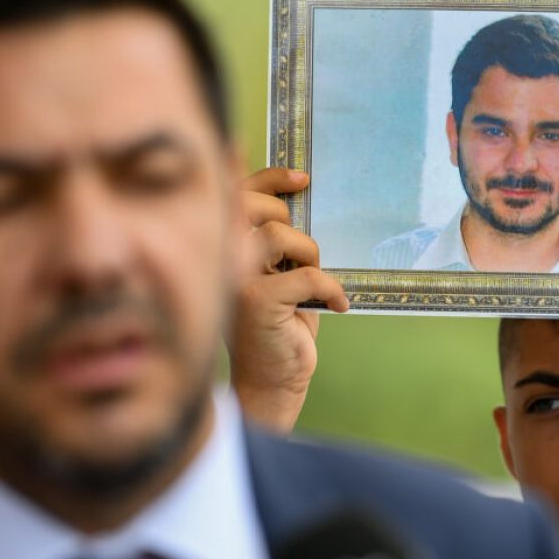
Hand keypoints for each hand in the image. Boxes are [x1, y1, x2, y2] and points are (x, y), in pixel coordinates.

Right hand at [230, 168, 347, 431]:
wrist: (272, 379)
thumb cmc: (278, 325)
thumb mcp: (277, 275)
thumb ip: (276, 242)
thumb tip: (301, 198)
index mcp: (223, 247)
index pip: (237, 196)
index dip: (268, 179)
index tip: (302, 179)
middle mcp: (220, 259)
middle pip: (252, 207)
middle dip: (286, 217)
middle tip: (302, 251)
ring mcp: (234, 280)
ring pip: (277, 235)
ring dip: (307, 254)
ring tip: (313, 282)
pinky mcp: (257, 302)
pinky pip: (307, 275)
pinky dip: (331, 289)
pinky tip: (337, 305)